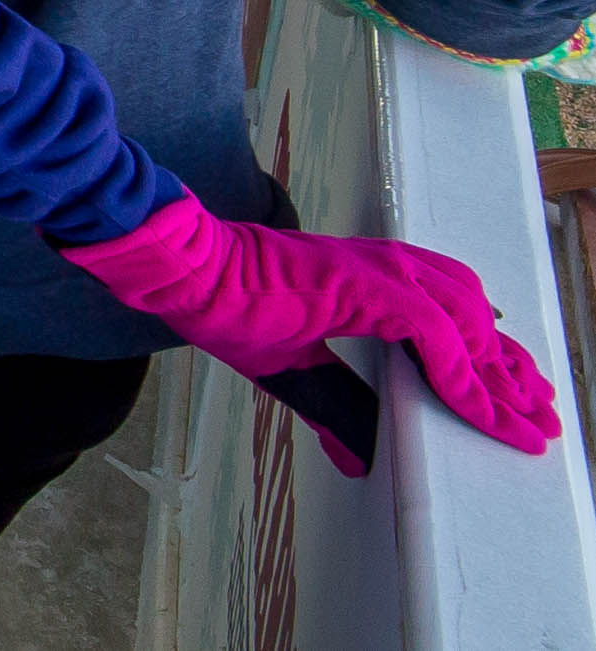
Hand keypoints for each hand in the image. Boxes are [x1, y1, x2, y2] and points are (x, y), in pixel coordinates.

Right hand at [60, 196, 560, 470]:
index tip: (512, 398)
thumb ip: (335, 407)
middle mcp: (382, 267)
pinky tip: (478, 405)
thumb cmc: (225, 306)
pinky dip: (464, 372)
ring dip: (499, 372)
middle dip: (509, 367)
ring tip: (523, 415)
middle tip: (538, 410)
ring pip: (468, 318)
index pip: (447, 313)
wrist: (186, 273)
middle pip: (473, 311)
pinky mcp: (366, 286)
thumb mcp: (294, 369)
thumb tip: (359, 458)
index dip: (483, 358)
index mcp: (365, 280)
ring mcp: (377, 272)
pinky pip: (437, 333)